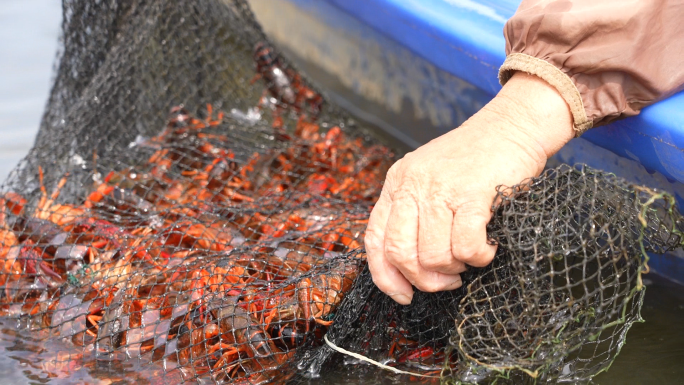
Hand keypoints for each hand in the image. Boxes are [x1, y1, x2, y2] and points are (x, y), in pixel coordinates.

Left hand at [365, 72, 574, 304]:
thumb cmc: (474, 161)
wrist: (511, 127)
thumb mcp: (429, 178)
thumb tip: (409, 268)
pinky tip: (489, 247)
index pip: (374, 238)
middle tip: (446, 281)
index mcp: (397, 183)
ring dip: (456, 268)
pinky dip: (479, 257)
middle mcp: (413, 184)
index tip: (404, 295)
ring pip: (434, 256)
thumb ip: (413, 213)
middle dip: (424, 280)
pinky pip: (466, 247)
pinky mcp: (472, 194)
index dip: (385, 276)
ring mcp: (441, 188)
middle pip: (400, 253)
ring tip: (470, 256)